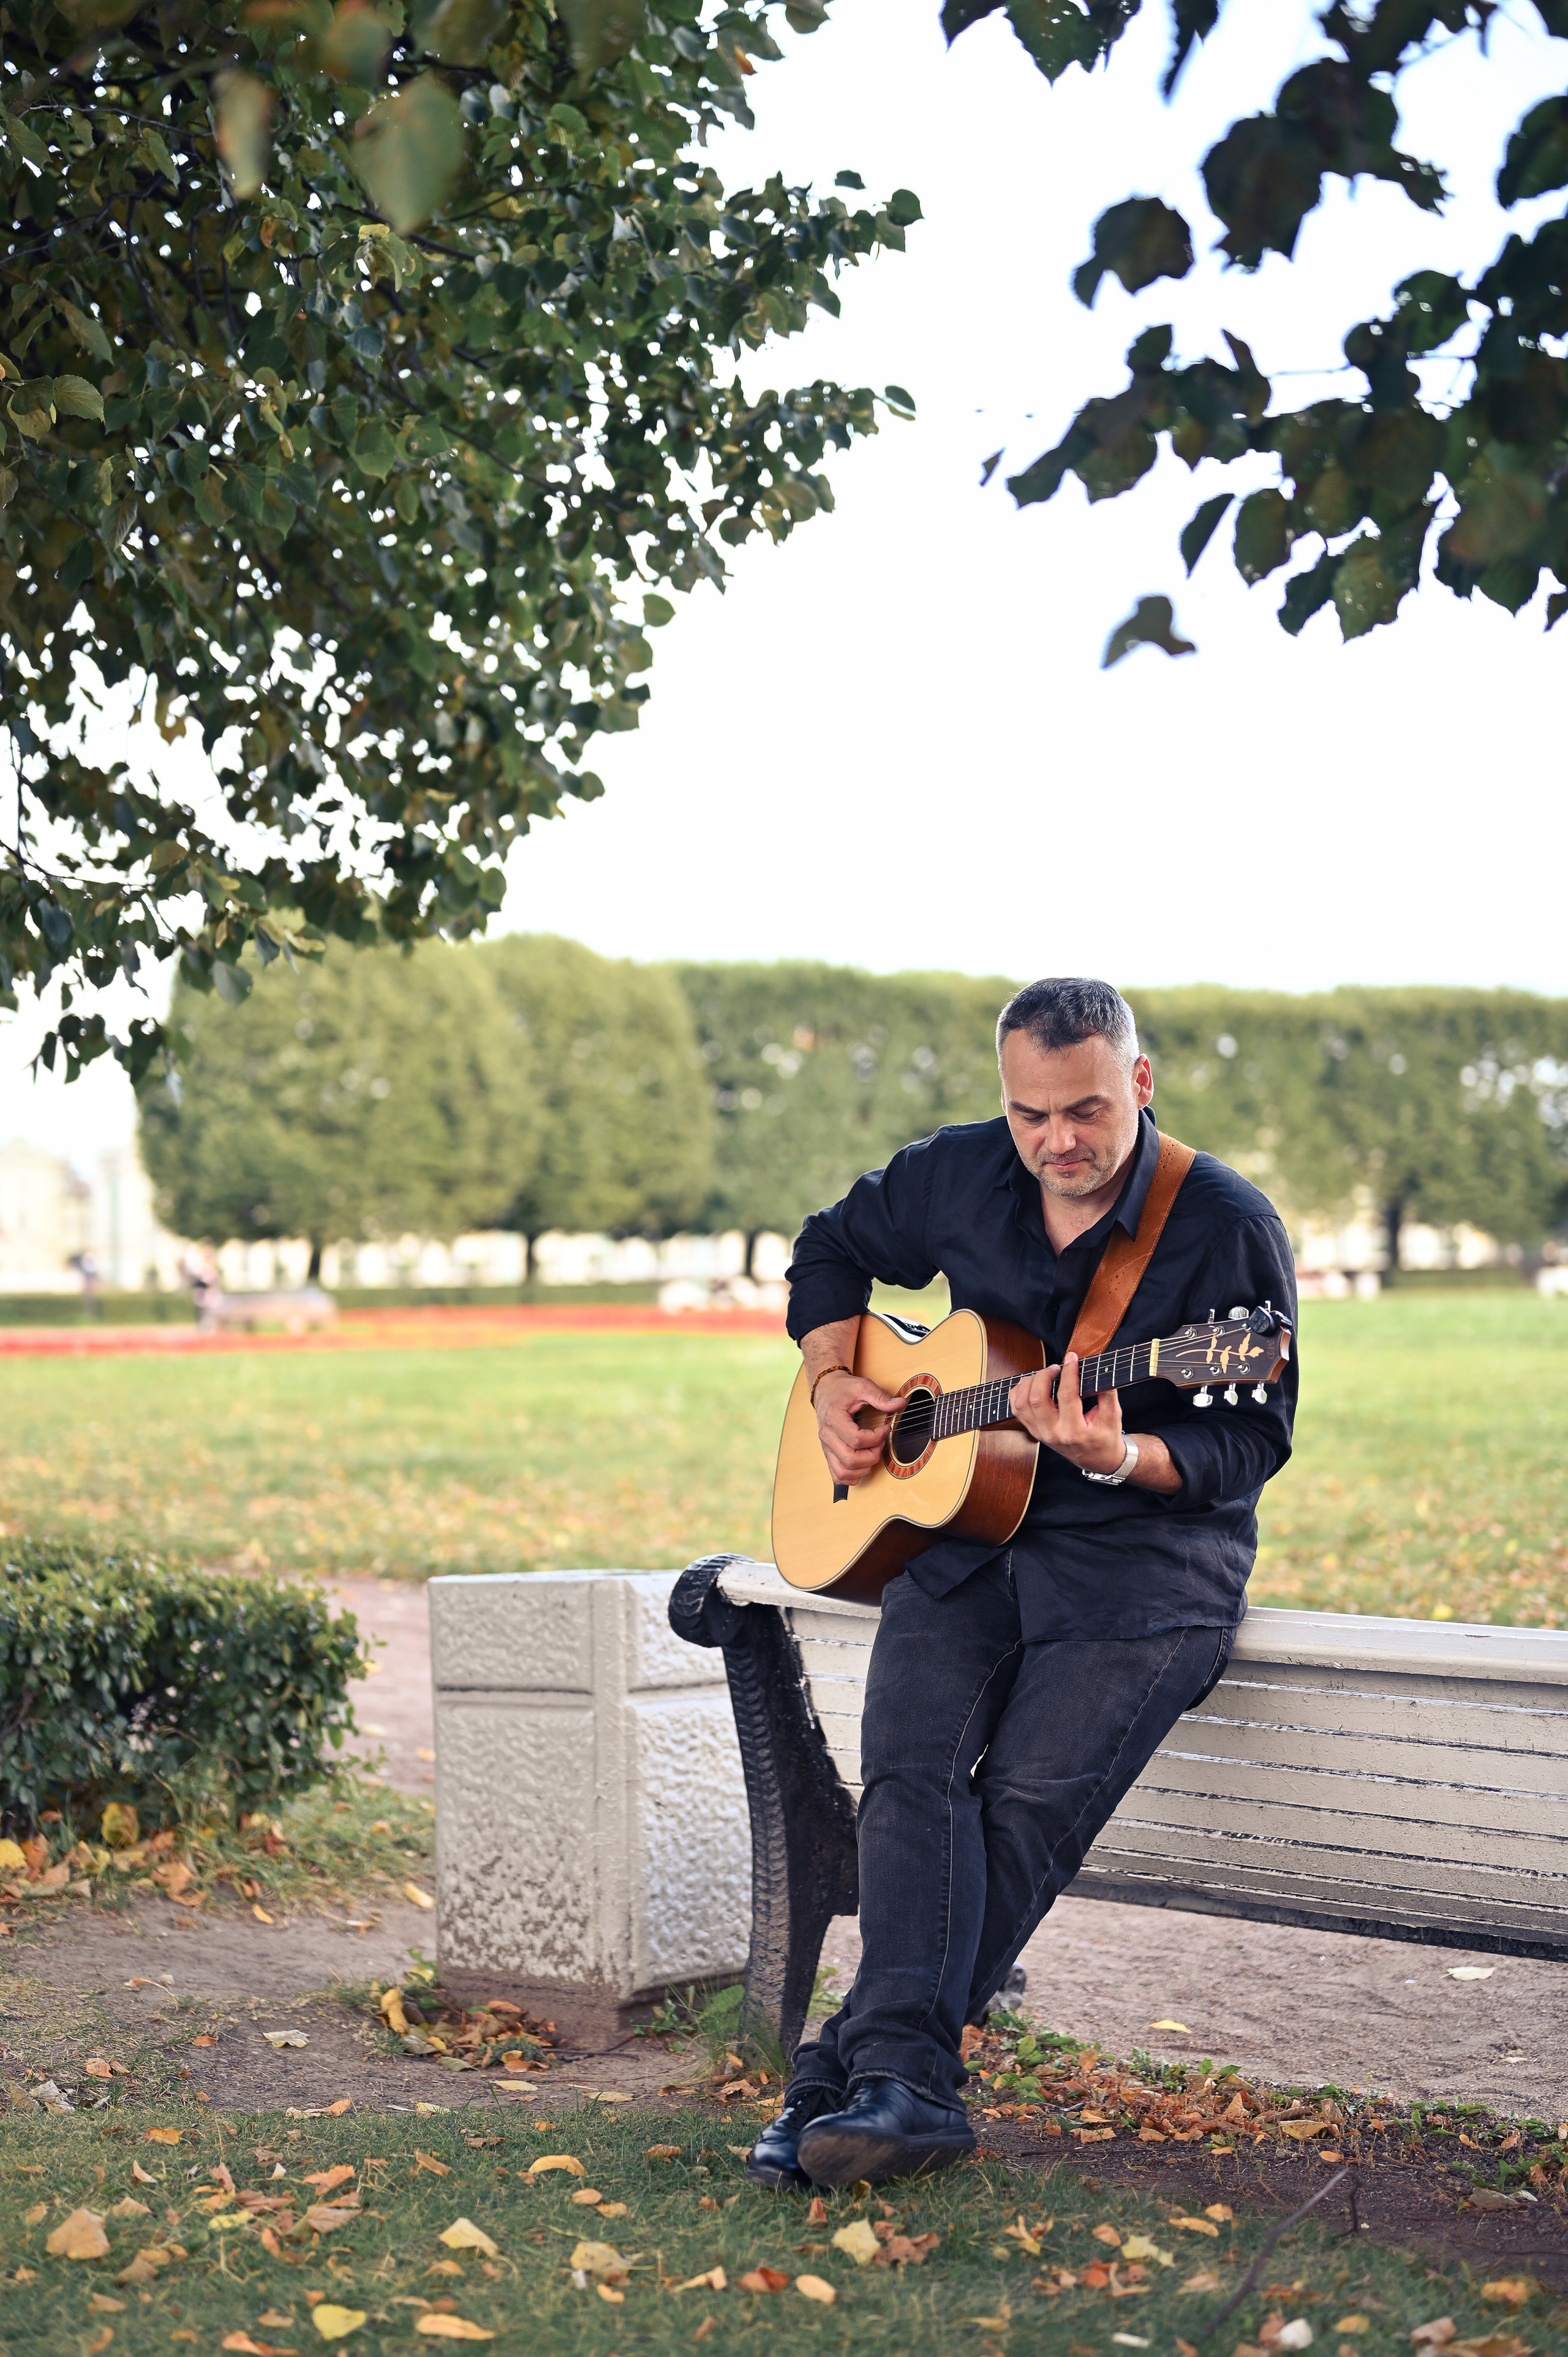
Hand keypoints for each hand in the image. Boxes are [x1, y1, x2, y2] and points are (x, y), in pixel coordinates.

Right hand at [813, 1369, 904, 1486]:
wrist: (825, 1390)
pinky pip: (838, 1475)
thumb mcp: (863, 1387)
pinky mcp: (828, 1454)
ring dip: (864, 1468)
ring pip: (844, 1472)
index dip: (877, 1437)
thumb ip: (881, 1397)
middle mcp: (826, 1436)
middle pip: (850, 1459)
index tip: (886, 1428)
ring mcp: (826, 1447)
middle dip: (872, 1455)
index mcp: (833, 1418)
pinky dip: (852, 1476)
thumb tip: (901, 1404)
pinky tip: (862, 1464)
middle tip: (880, 1442)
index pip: (856, 1439)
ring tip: (872, 1452)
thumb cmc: (843, 1389)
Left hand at [1008, 1353, 1127, 1474]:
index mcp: (1074, 1431)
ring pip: (1022, 1404)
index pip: (1066, 1396)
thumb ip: (1108, 1393)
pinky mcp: (1034, 1432)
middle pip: (1037, 1398)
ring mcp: (1040, 1434)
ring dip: (1029, 1383)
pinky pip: (1017, 1410)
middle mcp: (1053, 1433)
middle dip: (1044, 1375)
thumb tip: (1101, 1369)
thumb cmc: (1105, 1437)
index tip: (1072, 1358)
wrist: (1096, 1460)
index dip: (1068, 1373)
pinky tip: (1031, 1384)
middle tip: (1056, 1367)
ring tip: (1043, 1374)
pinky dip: (1019, 1393)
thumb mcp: (1113, 1416)